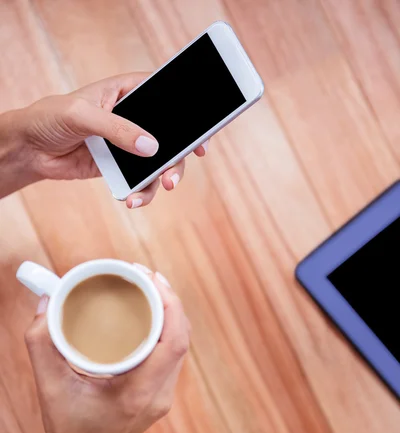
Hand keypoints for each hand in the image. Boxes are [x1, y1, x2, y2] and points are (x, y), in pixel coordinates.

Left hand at [14, 73, 208, 207]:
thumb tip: (150, 147)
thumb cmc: (50, 118)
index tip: (201, 137)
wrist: (30, 149)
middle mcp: (132, 118)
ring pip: (158, 163)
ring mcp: (127, 145)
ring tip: (157, 190)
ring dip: (161, 179)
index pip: (165, 98)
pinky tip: (132, 199)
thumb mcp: (82, 116)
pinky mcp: (118, 167)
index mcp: (126, 92)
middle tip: (173, 176)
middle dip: (177, 158)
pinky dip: (141, 192)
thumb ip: (118, 129)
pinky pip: (140, 180)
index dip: (187, 114)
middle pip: (169, 136)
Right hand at [24, 267, 189, 432]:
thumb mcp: (48, 386)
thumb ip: (41, 342)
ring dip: (169, 314)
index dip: (170, 304)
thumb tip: (47, 301)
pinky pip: (172, 356)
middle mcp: (158, 396)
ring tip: (148, 288)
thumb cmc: (66, 430)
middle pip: (180, 338)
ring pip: (179, 346)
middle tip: (144, 275)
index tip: (151, 278)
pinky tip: (150, 315)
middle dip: (168, 300)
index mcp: (138, 394)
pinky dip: (165, 330)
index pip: (173, 342)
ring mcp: (163, 398)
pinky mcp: (159, 397)